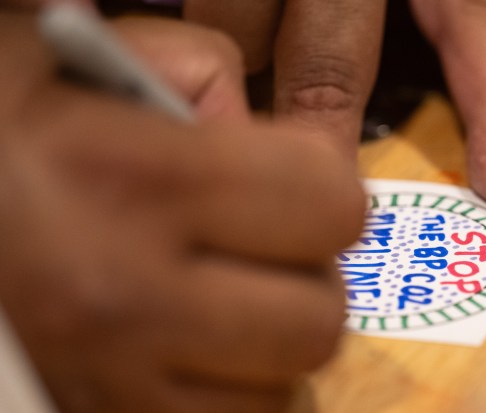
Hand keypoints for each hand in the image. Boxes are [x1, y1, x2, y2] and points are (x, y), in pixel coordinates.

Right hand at [0, 11, 364, 412]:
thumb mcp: (79, 57)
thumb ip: (198, 74)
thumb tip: (265, 132)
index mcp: (130, 180)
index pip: (330, 204)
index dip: (324, 186)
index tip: (292, 178)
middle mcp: (122, 298)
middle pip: (317, 320)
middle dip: (304, 279)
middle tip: (258, 250)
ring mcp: (108, 387)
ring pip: (280, 396)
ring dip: (267, 347)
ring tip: (216, 302)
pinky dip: (228, 392)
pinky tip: (187, 348)